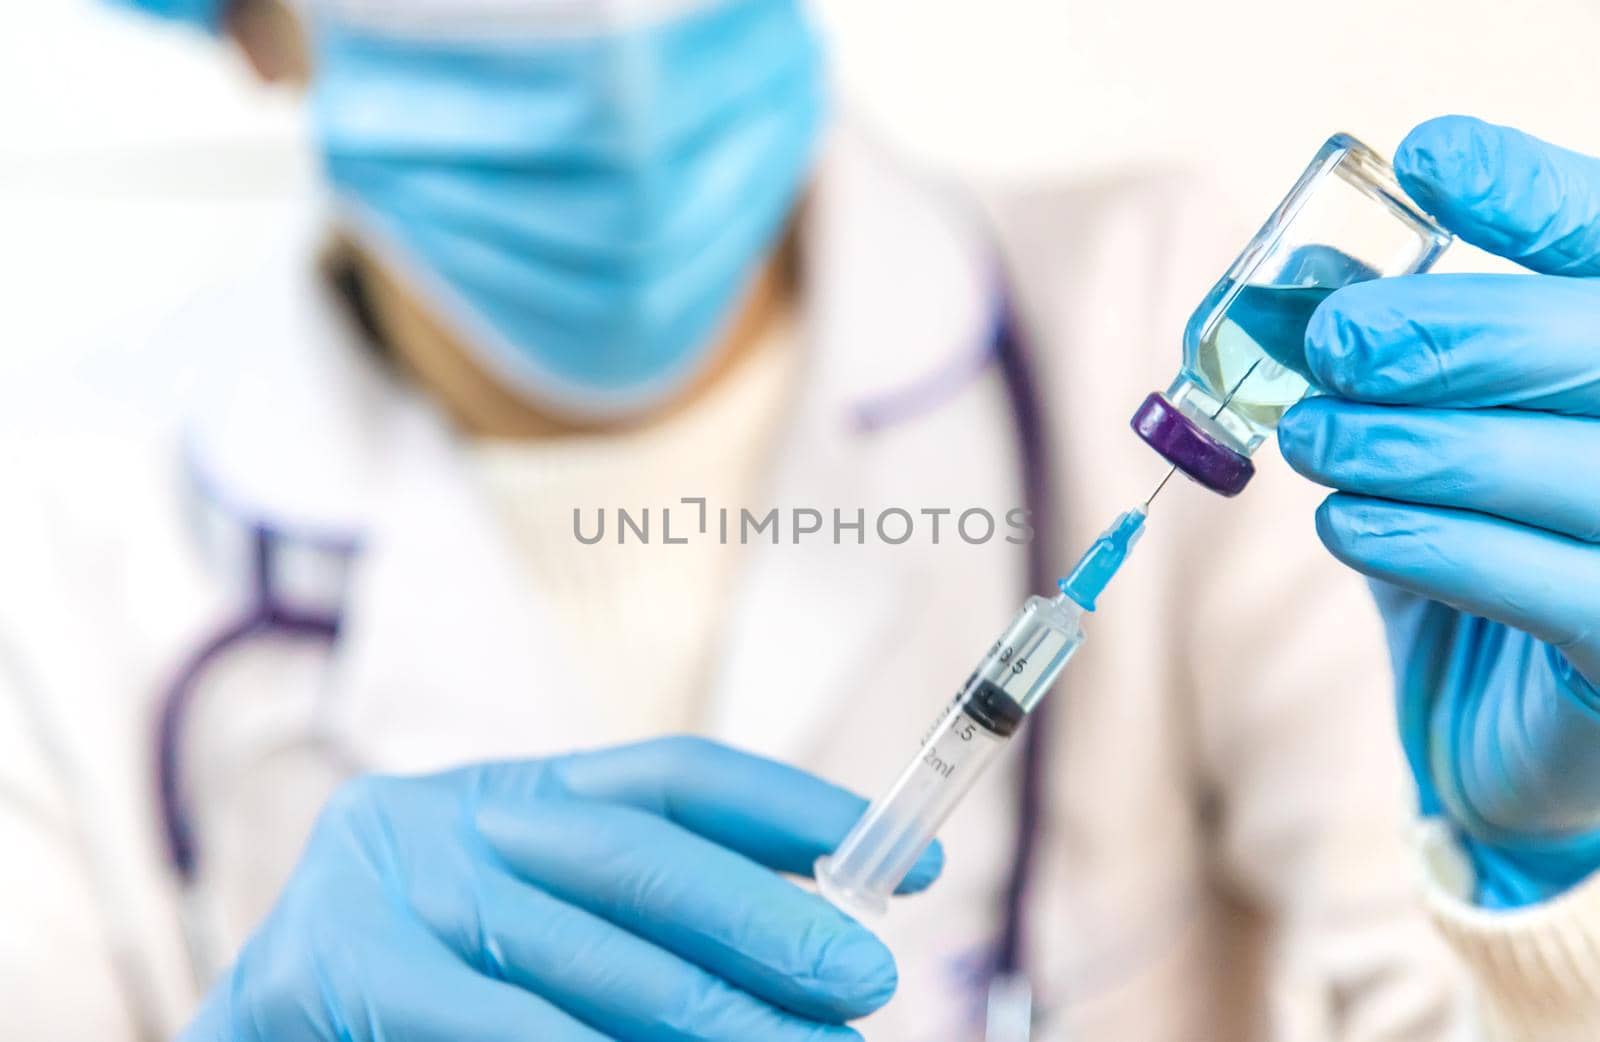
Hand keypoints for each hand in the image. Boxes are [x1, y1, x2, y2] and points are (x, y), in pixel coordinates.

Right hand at [179, 737, 940, 1040]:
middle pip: (638, 860)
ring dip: (710, 1017)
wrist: (262, 1031)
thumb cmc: (421, 991)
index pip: (671, 779)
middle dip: (765, 925)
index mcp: (508, 795)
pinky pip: (502, 1025)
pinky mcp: (334, 964)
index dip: (791, 810)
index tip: (906, 858)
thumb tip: (811, 944)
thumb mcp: (532, 933)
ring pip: (582, 961)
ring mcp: (385, 883)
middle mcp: (449, 816)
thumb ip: (644, 931)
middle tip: (868, 981)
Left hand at [1278, 116, 1599, 907]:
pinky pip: (1559, 589)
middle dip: (1460, 331)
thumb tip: (1291, 282)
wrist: (1507, 735)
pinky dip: (1441, 545)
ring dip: (1428, 442)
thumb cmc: (1476, 563)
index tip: (1429, 159)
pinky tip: (1348, 525)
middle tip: (1336, 342)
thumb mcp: (1419, 453)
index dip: (1536, 199)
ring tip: (1317, 436)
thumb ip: (1377, 374)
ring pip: (1586, 464)